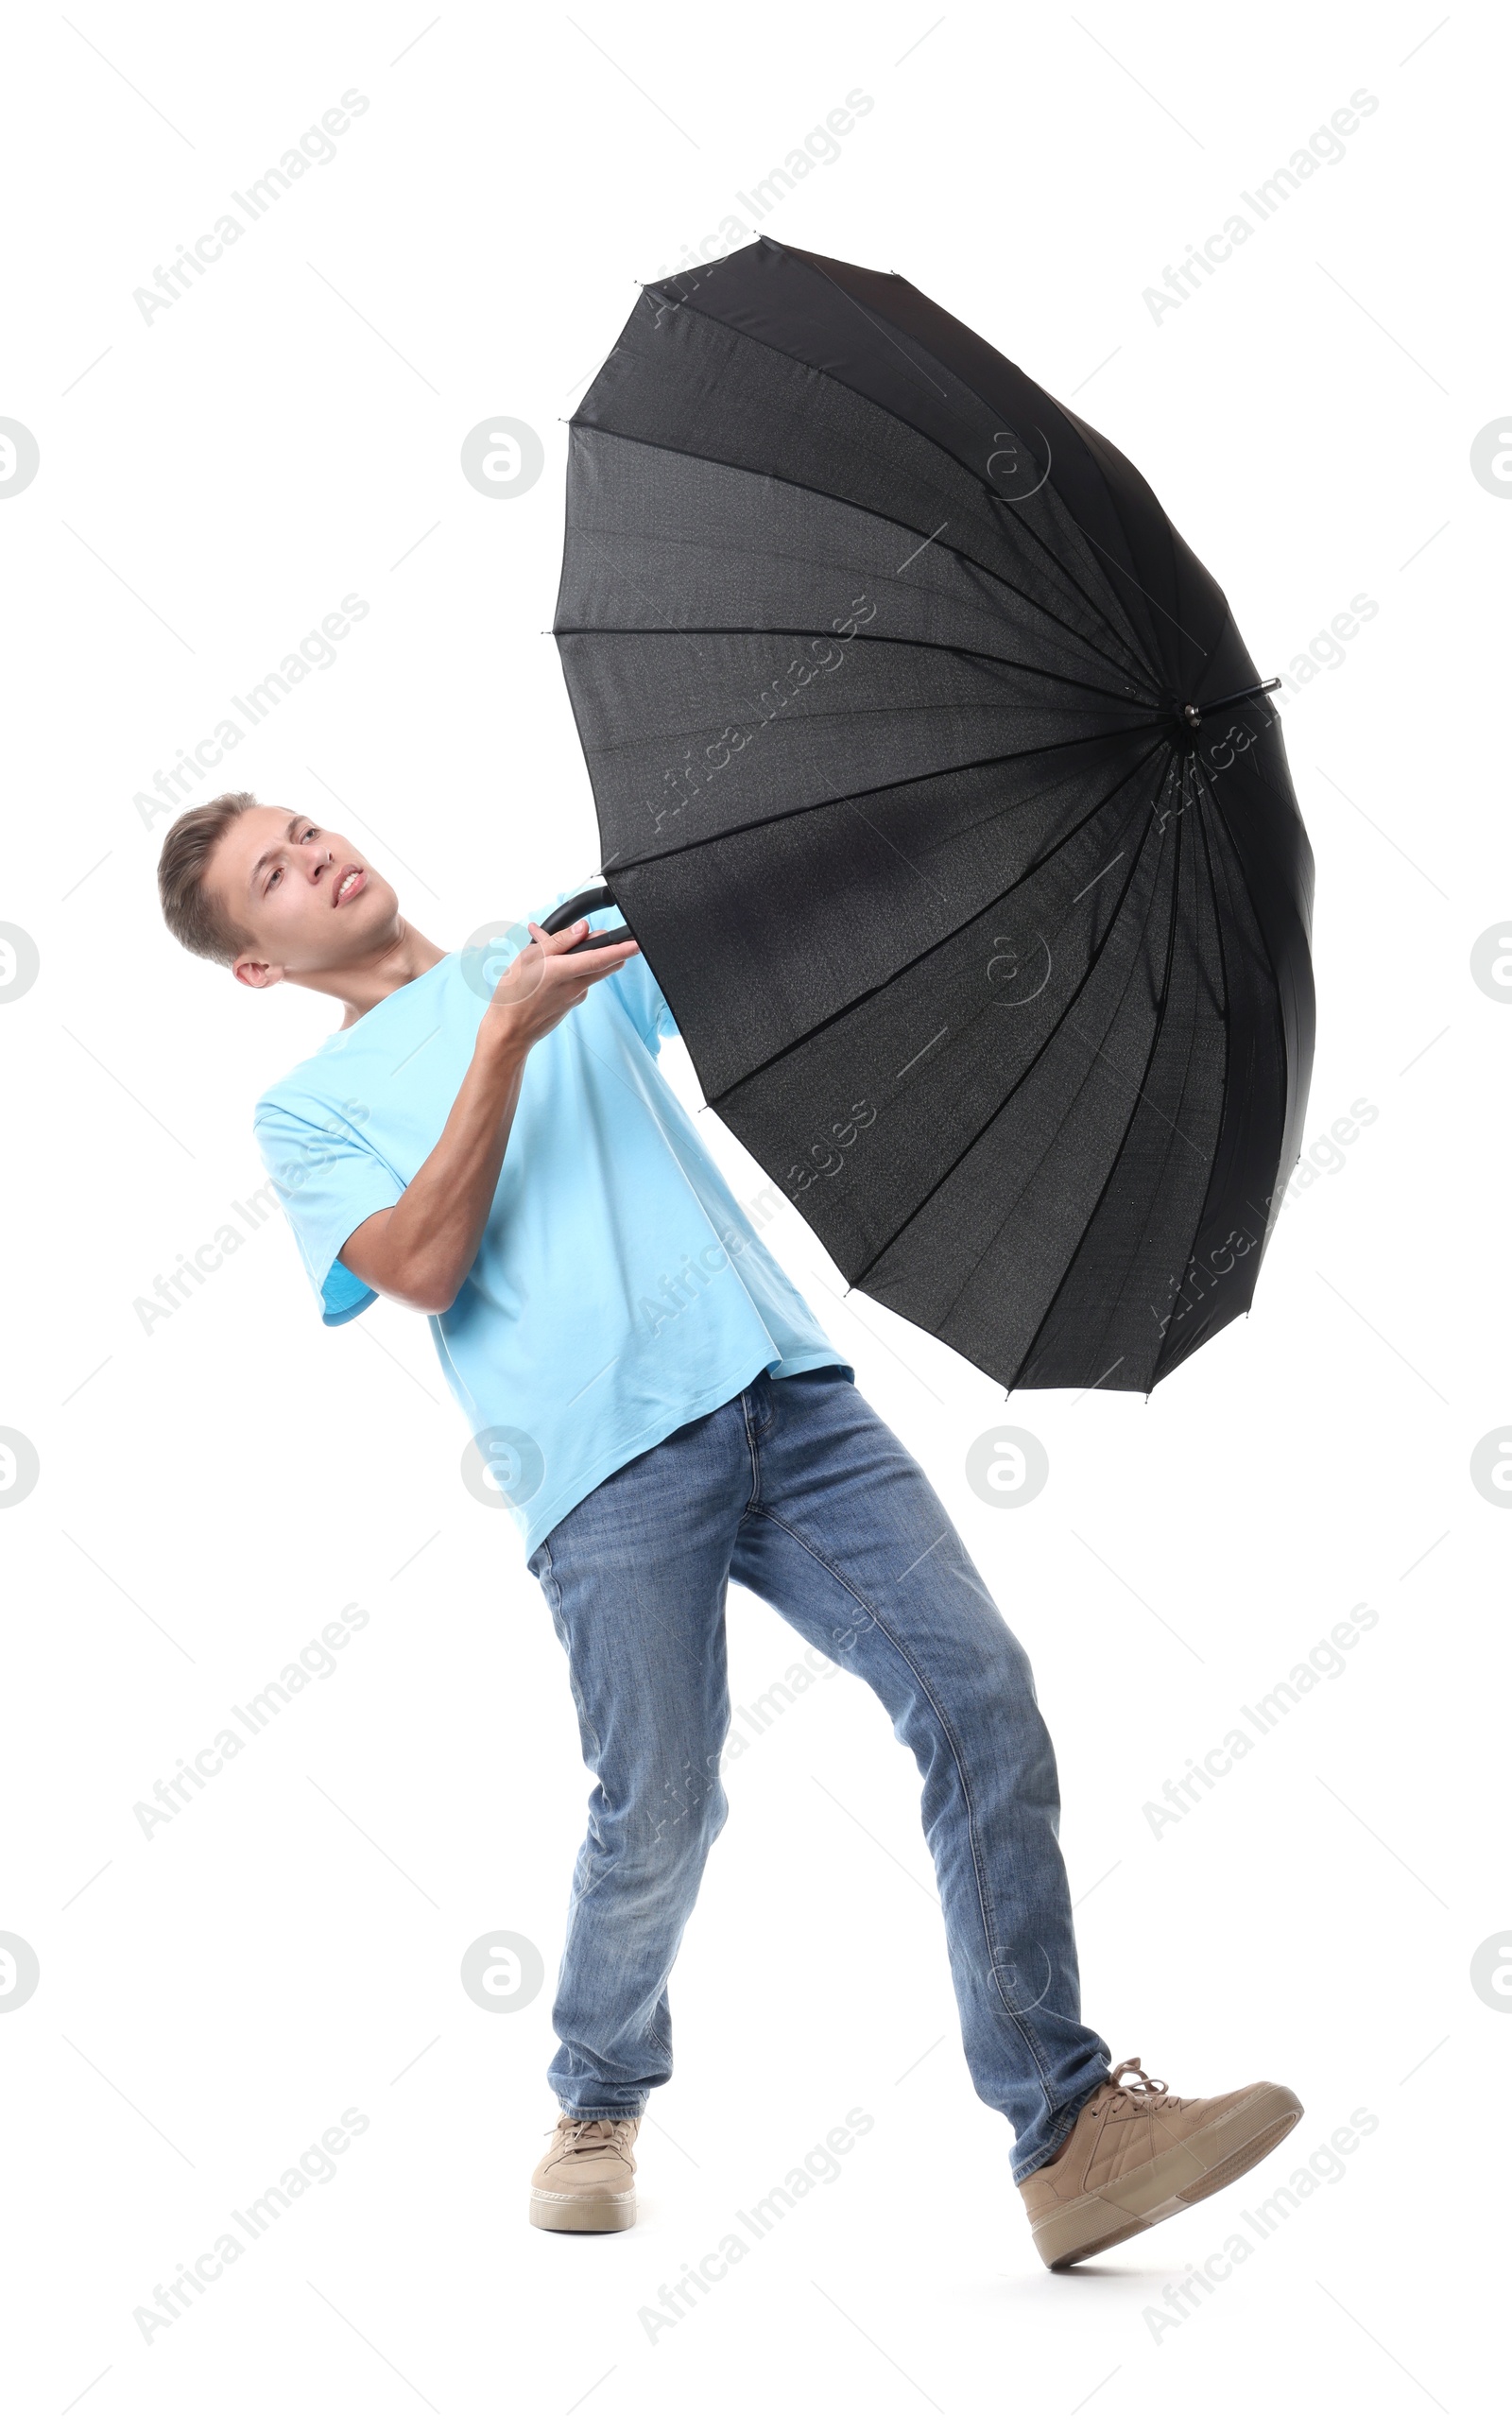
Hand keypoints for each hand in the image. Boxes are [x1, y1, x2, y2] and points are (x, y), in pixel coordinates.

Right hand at [477, 919, 638, 1063]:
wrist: (509, 1032)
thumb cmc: (513, 994)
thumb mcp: (529, 958)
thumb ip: (558, 941)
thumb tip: (583, 928)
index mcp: (563, 972)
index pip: (600, 958)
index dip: (621, 949)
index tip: (637, 942)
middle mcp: (575, 986)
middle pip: (604, 965)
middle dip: (607, 948)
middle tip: (596, 935)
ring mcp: (576, 997)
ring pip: (589, 971)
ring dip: (579, 956)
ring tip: (550, 948)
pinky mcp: (572, 1004)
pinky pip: (578, 981)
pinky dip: (570, 970)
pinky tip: (549, 968)